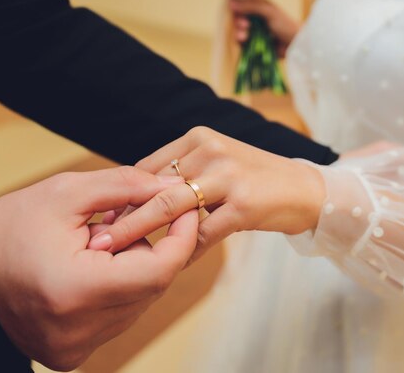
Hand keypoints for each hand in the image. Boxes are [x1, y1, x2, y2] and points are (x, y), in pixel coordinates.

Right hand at [0, 167, 197, 370]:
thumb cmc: (6, 228)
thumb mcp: (66, 193)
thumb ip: (127, 187)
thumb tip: (176, 189)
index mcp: (76, 291)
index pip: (160, 270)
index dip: (182, 237)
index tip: (186, 209)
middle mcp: (78, 331)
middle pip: (152, 286)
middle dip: (148, 248)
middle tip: (117, 224)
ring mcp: (74, 349)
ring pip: (139, 302)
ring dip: (131, 270)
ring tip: (92, 248)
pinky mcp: (69, 355)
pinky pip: (118, 317)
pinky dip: (116, 290)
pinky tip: (86, 271)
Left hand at [90, 127, 324, 260]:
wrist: (306, 189)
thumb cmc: (256, 179)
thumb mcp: (218, 163)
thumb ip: (184, 172)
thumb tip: (138, 197)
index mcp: (199, 138)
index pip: (149, 166)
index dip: (123, 195)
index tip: (103, 217)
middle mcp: (211, 150)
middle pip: (155, 186)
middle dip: (124, 216)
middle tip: (97, 239)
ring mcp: (228, 176)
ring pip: (173, 208)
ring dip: (144, 234)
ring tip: (119, 255)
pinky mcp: (244, 204)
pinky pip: (204, 233)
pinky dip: (185, 250)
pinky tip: (173, 264)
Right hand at [230, 0, 299, 57]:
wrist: (293, 45)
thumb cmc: (285, 25)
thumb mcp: (268, 11)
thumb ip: (251, 6)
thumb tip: (231, 3)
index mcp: (259, 4)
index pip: (241, 0)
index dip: (236, 5)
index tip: (236, 9)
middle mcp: (254, 15)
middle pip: (237, 15)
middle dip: (238, 20)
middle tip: (245, 25)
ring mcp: (253, 29)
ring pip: (238, 28)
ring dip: (238, 31)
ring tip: (244, 36)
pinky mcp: (252, 41)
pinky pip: (240, 40)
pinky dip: (240, 40)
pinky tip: (244, 40)